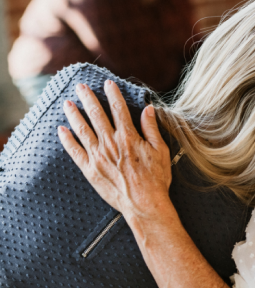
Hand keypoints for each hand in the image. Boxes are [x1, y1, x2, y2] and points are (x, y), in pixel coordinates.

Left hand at [58, 81, 172, 218]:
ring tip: (67, 102)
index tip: (108, 83)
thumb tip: (148, 109)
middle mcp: (111, 144)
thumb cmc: (156, 179)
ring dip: (74, 114)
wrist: (144, 204)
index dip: (113, 94)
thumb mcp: (161, 151)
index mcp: (129, 137)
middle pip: (96, 115)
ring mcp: (98, 157)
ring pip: (82, 130)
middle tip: (80, 86)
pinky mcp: (90, 170)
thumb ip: (152, 128)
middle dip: (88, 98)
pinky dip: (67, 140)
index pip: (119, 109)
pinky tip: (61, 130)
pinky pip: (75, 152)